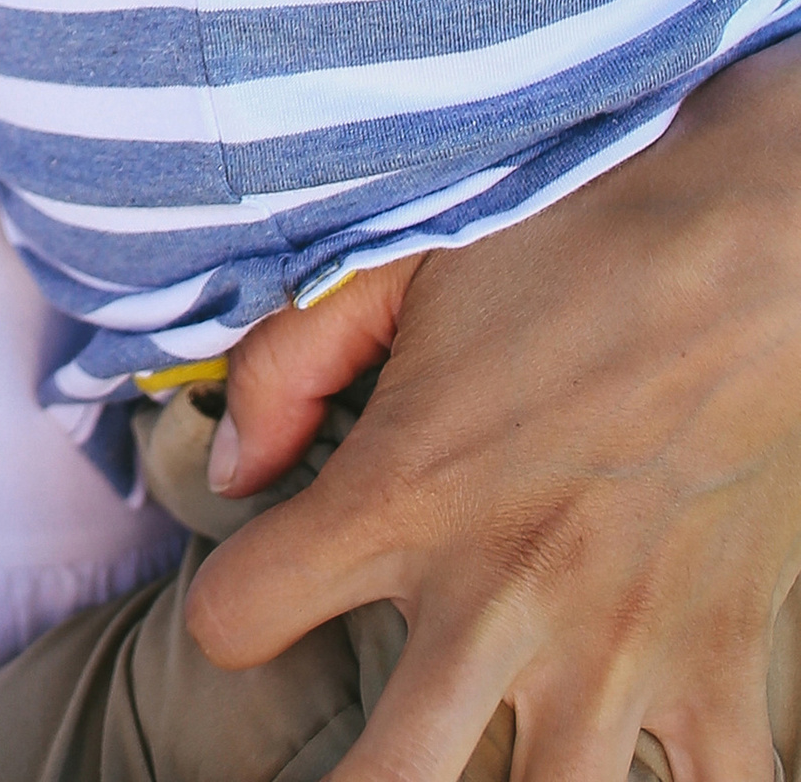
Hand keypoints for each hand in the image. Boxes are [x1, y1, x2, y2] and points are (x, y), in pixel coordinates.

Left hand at [188, 43, 800, 781]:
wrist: (750, 252)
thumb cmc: (570, 247)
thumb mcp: (399, 265)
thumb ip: (289, 361)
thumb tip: (234, 469)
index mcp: (404, 495)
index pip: (239, 617)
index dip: (228, 611)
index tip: (254, 597)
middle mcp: (499, 597)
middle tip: (344, 769)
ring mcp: (615, 651)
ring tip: (483, 763)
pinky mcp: (721, 669)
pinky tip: (633, 769)